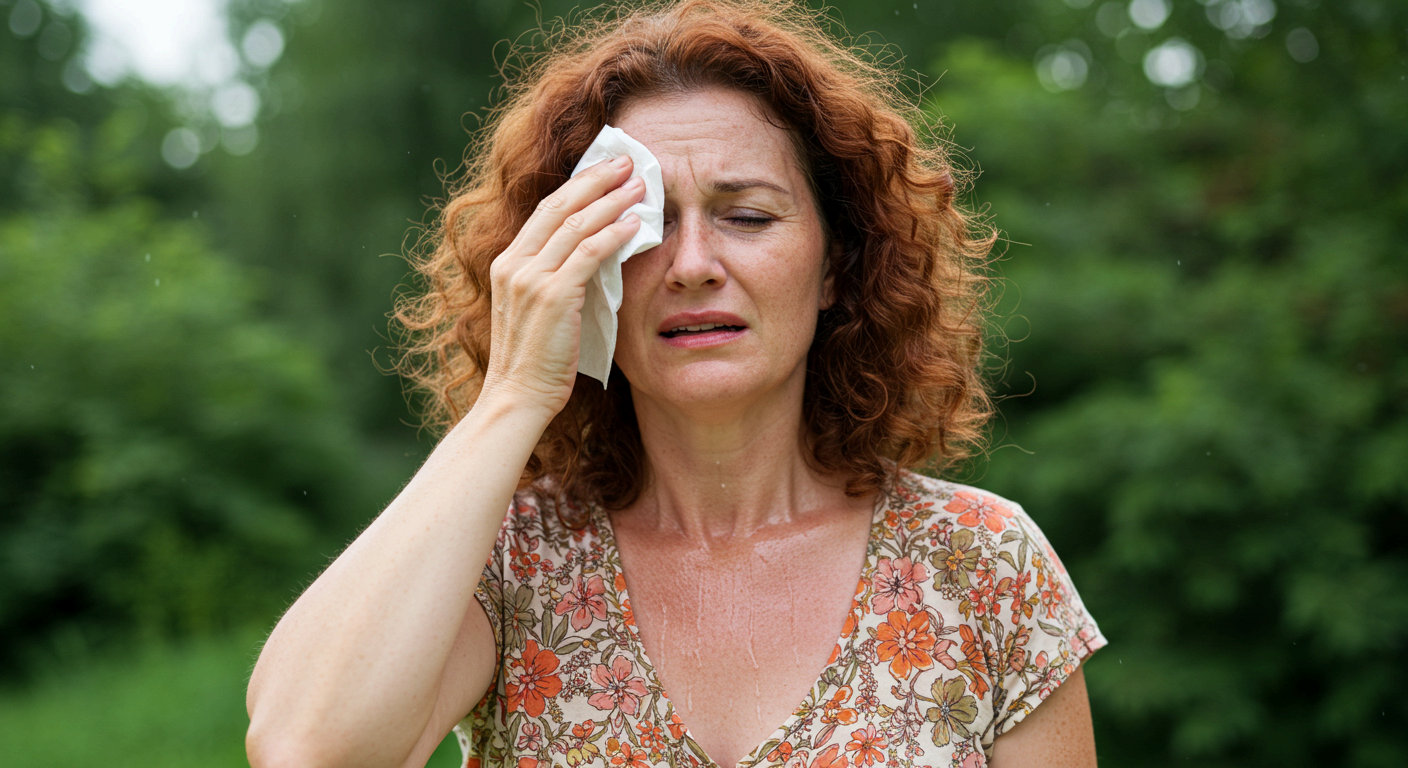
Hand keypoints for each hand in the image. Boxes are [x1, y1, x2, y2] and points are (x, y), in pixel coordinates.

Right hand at [478, 155, 644, 416]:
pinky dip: (613, 235)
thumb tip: (596, 256)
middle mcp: (514, 264)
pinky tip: (635, 225)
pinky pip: (588, 254)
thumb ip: (558, 280)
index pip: (545, 211)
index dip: (578, 186)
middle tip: (628, 162)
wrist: (517, 398)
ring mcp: (530, 279)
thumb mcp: (539, 311)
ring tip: (640, 186)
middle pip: (559, 206)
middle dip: (596, 179)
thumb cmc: (535, 363)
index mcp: (507, 264)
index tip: (605, 170)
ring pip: (576, 224)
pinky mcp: (552, 296)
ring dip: (611, 201)